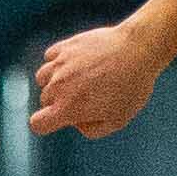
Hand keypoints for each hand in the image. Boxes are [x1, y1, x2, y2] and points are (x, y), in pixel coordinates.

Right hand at [30, 21, 160, 138]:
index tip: (60, 120)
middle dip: (58, 102)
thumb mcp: (117, 121)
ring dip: (54, 81)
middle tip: (86, 97)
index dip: (45, 125)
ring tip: (77, 79)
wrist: (138, 50)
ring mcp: (60, 63)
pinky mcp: (66, 46)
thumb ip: (92, 129)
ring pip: (43, 77)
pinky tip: (75, 63)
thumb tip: (76, 122)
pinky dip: (57, 62)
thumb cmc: (131, 88)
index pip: (37, 124)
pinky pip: (50, 57)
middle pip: (44, 99)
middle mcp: (58, 86)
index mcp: (68, 108)